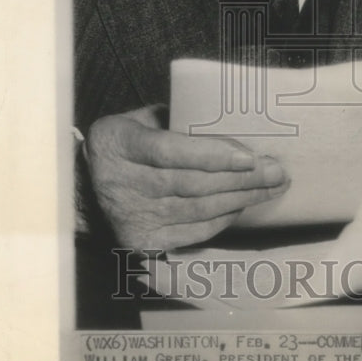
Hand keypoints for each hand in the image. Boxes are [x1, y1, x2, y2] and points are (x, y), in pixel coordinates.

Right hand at [84, 105, 289, 251]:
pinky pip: (193, 232)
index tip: (249, 156)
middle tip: (276, 171)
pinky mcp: (142, 242)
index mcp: (117, 143)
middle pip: (190, 184)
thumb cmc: (126, 145)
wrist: (85, 188)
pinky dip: (222, 218)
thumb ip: (176, 118)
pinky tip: (243, 204)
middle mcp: (119, 183)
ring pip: (197, 210)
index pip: (168, 151)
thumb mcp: (140, 119)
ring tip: (270, 187)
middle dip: (240, 179)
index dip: (211, 155)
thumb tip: (229, 122)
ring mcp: (130, 217)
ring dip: (240, 199)